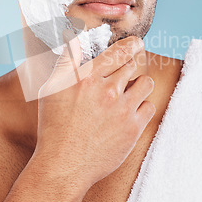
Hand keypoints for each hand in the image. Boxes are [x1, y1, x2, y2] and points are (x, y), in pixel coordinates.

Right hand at [34, 35, 154, 191]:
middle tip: (122, 75)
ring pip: (145, 84)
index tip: (136, 43)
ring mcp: (123, 110)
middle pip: (131, 66)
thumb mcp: (52, 89)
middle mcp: (108, 91)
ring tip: (129, 92)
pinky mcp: (133, 129)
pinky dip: (142, 106)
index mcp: (88, 78)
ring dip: (138, 84)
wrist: (64, 165)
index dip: (131, 44)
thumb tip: (73, 37)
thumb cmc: (55, 127)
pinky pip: (149, 107)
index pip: (119, 51)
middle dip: (128, 68)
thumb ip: (66, 61)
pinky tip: (130, 112)